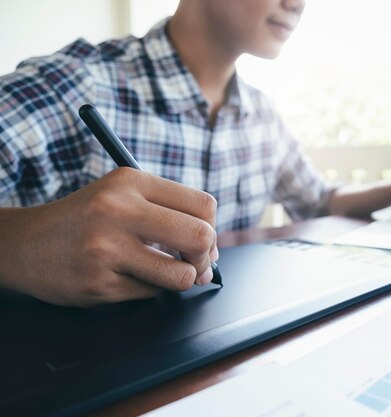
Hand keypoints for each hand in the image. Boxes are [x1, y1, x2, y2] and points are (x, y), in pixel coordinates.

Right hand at [0, 168, 217, 306]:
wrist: (25, 244)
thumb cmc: (85, 218)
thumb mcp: (122, 193)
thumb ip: (168, 209)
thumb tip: (213, 248)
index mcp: (130, 182)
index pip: (203, 205)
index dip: (212, 227)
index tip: (203, 240)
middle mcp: (118, 211)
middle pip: (200, 237)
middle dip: (205, 257)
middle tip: (194, 263)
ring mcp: (107, 249)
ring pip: (180, 275)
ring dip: (180, 279)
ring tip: (163, 272)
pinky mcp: (99, 284)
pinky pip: (151, 294)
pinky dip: (148, 289)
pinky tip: (126, 276)